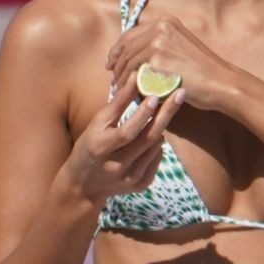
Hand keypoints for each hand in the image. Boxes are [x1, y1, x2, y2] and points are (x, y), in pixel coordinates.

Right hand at [56, 83, 184, 206]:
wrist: (83, 185)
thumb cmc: (88, 146)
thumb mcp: (96, 124)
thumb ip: (117, 103)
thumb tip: (136, 77)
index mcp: (101, 148)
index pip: (127, 132)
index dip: (142, 114)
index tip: (156, 96)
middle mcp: (117, 166)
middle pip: (148, 139)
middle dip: (165, 115)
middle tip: (179, 95)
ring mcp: (130, 178)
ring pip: (155, 147)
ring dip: (160, 128)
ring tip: (161, 114)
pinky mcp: (140, 185)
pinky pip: (157, 159)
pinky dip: (158, 145)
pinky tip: (152, 137)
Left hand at [106, 14, 239, 112]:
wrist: (221, 82)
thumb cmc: (204, 71)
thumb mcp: (182, 46)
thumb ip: (161, 45)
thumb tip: (136, 55)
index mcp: (166, 22)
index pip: (132, 34)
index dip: (118, 49)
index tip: (111, 62)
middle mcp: (161, 27)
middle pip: (127, 46)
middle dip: (115, 63)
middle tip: (111, 77)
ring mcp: (158, 42)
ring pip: (128, 60)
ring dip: (119, 75)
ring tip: (116, 87)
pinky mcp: (158, 60)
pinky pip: (134, 73)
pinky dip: (127, 83)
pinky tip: (125, 92)